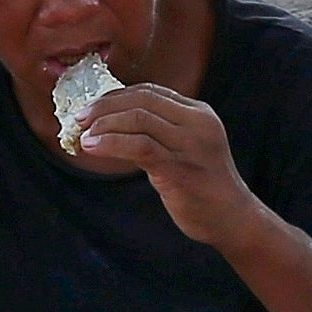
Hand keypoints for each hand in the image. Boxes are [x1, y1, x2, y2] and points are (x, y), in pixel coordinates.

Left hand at [75, 85, 261, 247]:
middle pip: (142, 100)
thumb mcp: (184, 149)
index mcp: (199, 113)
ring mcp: (191, 145)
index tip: (92, 107)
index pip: (151, 92)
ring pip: (139, 119)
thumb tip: (111, 124)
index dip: (116, 96)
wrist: (232, 219)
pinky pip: (139, 147)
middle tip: (79, 118)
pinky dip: (110, 143)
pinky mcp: (180, 168)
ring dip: (104, 124)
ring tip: (83, 135)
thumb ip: (156, 133)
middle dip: (104, 106)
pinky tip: (93, 147)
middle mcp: (198, 123)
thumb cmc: (203, 187)